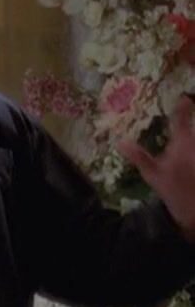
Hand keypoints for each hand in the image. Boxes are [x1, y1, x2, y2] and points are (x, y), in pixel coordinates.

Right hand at [119, 95, 194, 241]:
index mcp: (181, 145)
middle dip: (189, 117)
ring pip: (194, 139)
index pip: (181, 121)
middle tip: (186, 106)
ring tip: (192, 119)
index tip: (184, 97)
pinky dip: (191, 147)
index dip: (182, 108)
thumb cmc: (172, 190)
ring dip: (190, 133)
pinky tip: (188, 155)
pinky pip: (194, 150)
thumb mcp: (151, 174)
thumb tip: (120, 142)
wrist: (193, 210)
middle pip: (192, 130)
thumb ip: (138, 156)